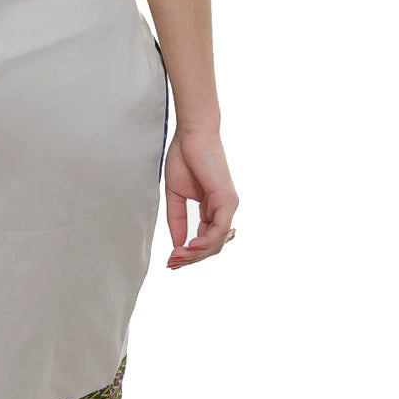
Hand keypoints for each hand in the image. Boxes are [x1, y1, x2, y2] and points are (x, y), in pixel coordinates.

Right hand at [164, 126, 237, 267]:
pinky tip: (190, 246)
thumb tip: (177, 244)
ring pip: (216, 242)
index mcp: (213, 208)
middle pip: (212, 246)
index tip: (170, 260)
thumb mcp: (175, 195)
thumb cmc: (184, 157)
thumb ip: (177, 219)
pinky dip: (204, 242)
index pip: (205, 240)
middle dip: (191, 258)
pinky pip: (218, 229)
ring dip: (195, 254)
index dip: (188, 253)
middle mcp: (224, 209)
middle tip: (172, 264)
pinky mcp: (227, 200)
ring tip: (177, 257)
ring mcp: (228, 206)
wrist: (191, 135)